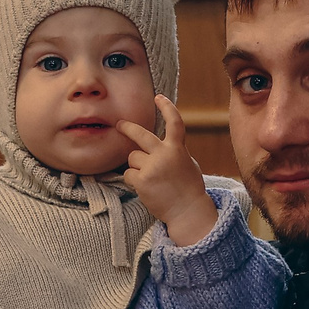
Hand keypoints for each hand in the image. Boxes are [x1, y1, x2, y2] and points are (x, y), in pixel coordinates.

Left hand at [116, 96, 215, 245]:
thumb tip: (161, 144)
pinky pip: (128, 174)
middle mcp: (165, 154)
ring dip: (137, 167)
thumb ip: (173, 151)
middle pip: (140, 134)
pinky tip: (145, 188)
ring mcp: (153, 167)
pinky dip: (133, 180)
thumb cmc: (188, 189)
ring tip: (151, 180)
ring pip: (132, 158)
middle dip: (126, 128)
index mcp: (178, 148)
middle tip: (119, 125)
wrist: (187, 211)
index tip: (158, 97)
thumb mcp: (187, 163)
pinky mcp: (142, 181)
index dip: (166, 107)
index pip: (174, 122)